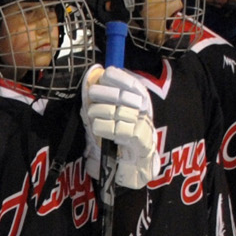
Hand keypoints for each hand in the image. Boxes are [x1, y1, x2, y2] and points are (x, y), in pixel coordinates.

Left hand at [81, 64, 157, 188]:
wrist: (137, 160)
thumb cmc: (124, 132)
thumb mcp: (119, 112)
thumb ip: (108, 100)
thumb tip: (91, 84)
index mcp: (142, 100)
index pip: (132, 84)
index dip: (118, 77)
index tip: (104, 74)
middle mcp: (144, 110)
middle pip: (122, 96)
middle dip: (104, 92)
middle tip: (91, 93)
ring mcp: (142, 124)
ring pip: (117, 112)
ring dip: (100, 111)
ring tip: (91, 113)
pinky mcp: (138, 139)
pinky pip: (117, 130)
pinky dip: (103, 127)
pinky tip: (97, 127)